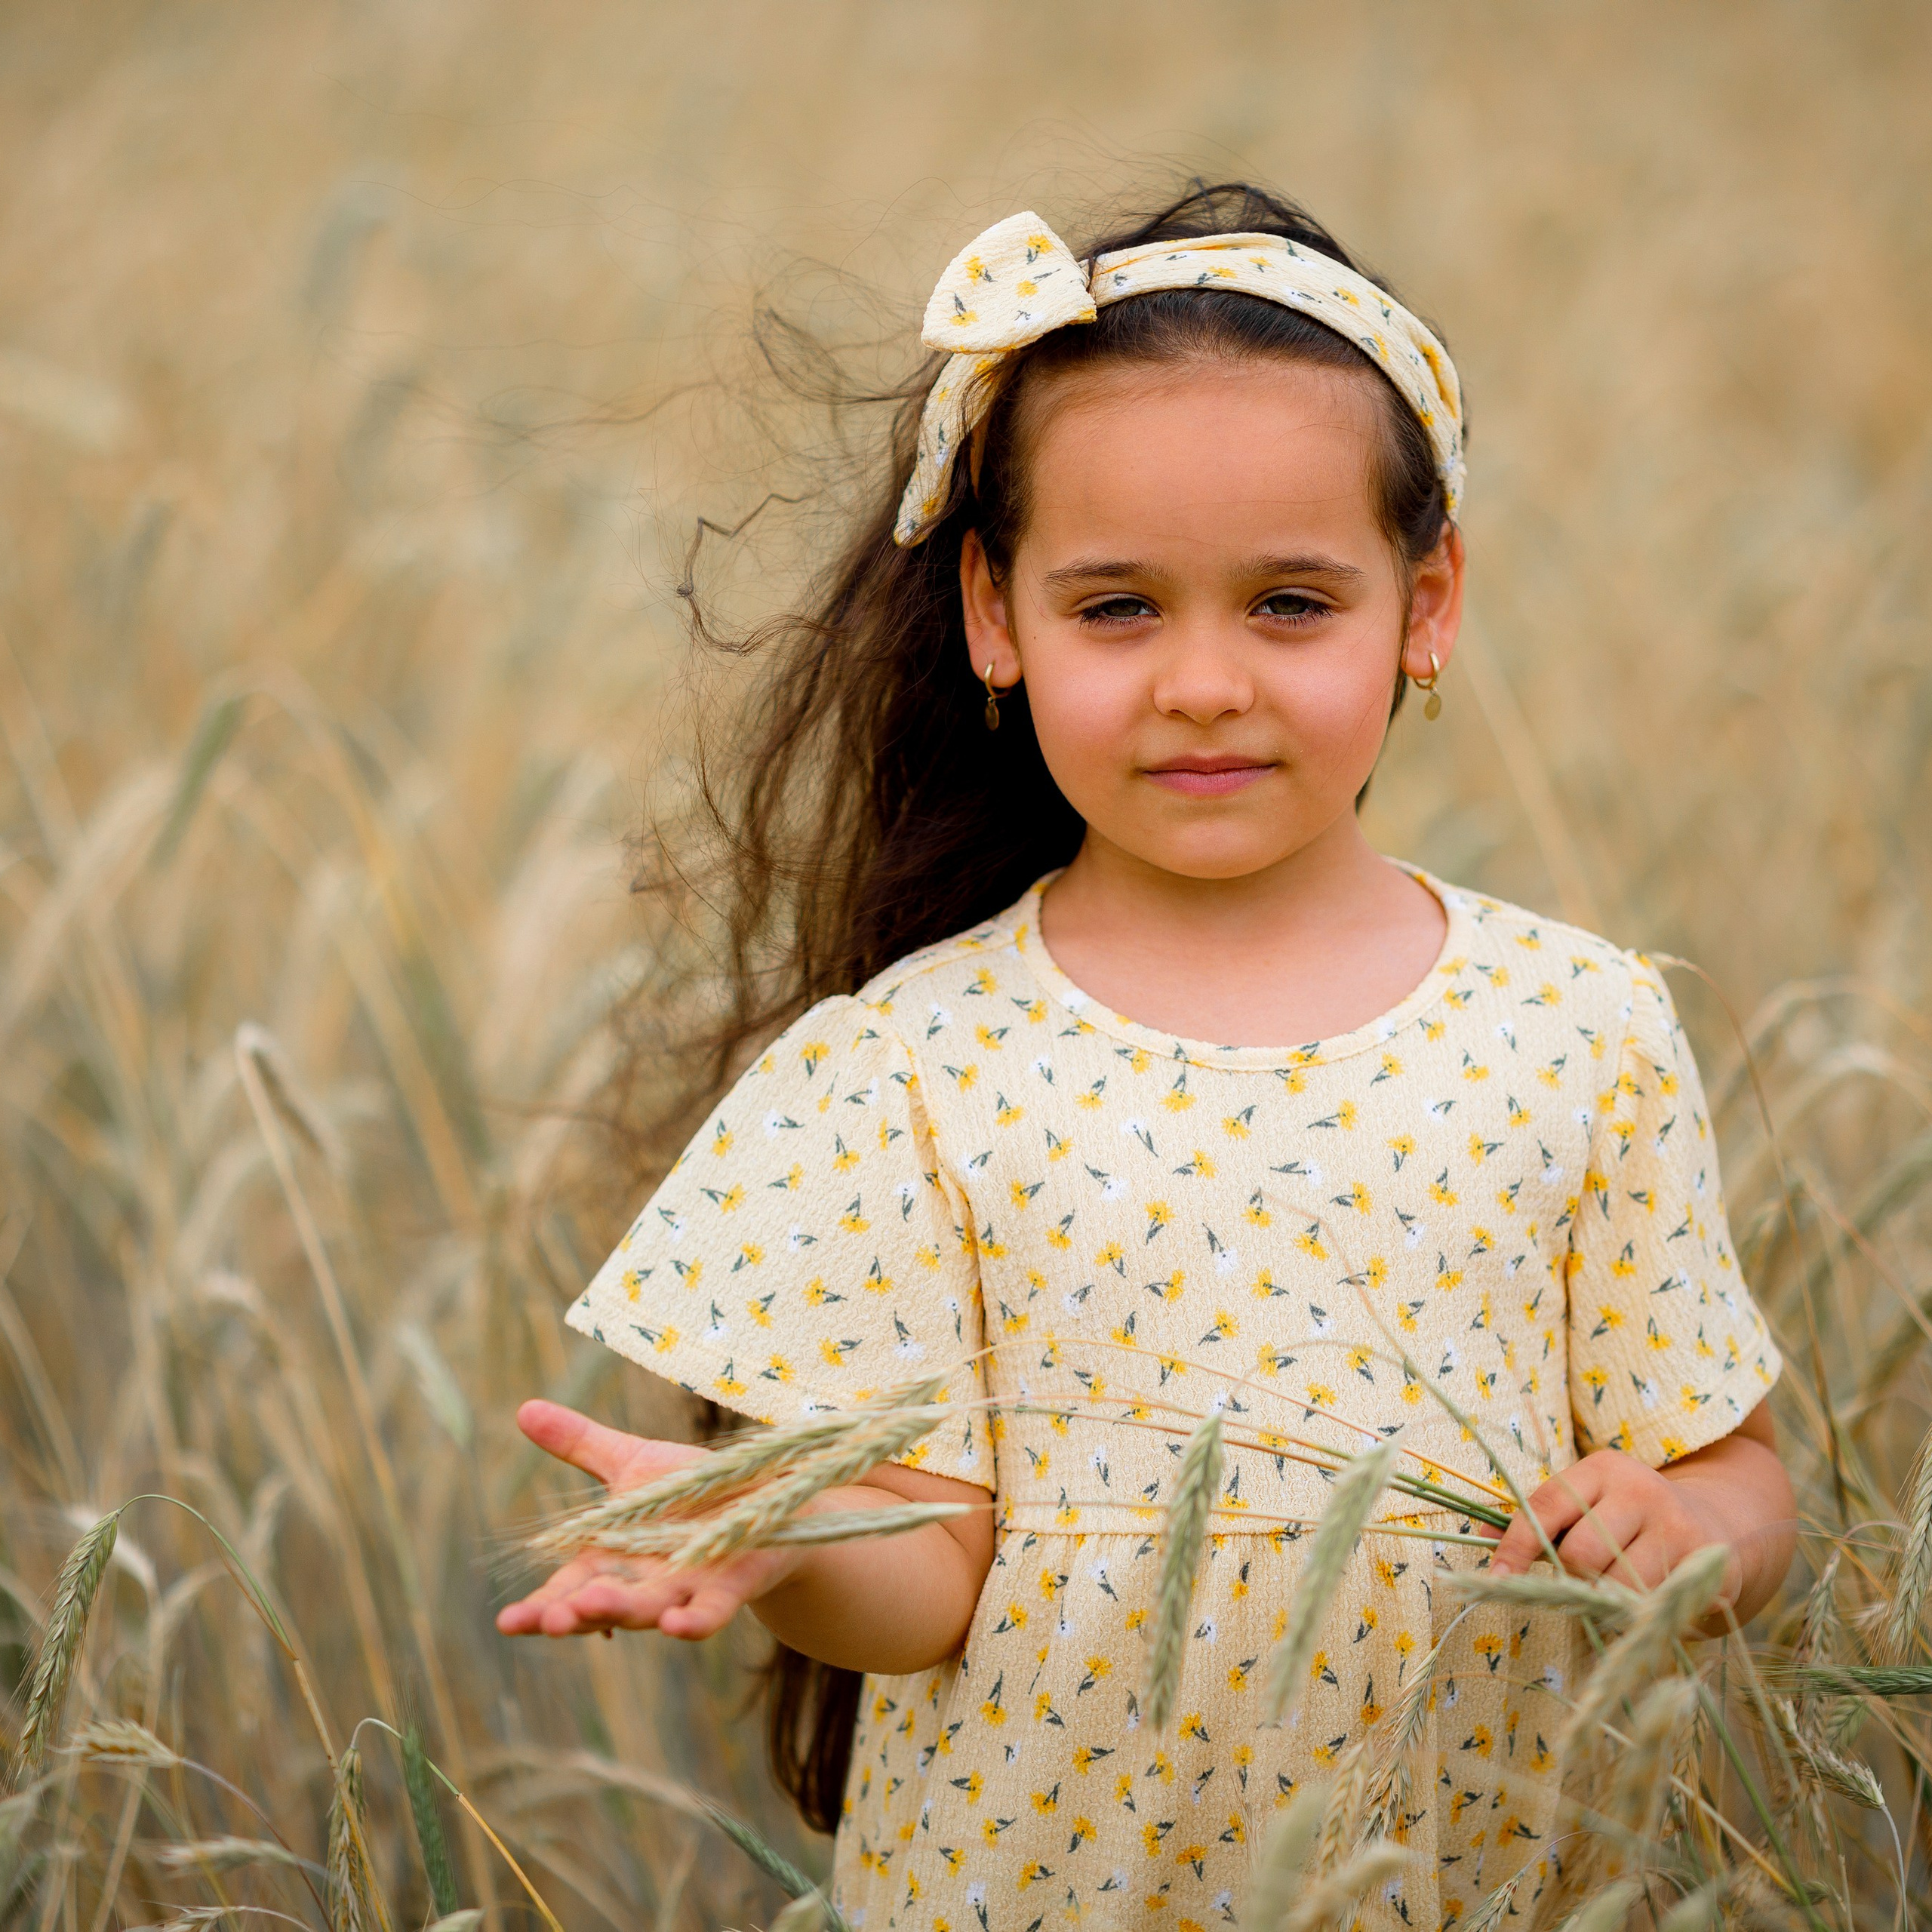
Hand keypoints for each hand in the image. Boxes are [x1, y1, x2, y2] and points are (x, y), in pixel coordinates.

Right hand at [494, 1399, 794, 1641]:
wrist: (769, 1498)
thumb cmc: (692, 1488)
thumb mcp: (632, 1461)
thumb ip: (580, 1444)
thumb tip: (523, 1409)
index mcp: (612, 1559)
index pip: (567, 1590)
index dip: (538, 1609)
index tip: (506, 1622)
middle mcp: (643, 1583)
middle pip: (601, 1606)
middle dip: (573, 1615)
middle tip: (545, 1621)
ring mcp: (686, 1589)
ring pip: (649, 1610)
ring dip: (621, 1613)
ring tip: (589, 1611)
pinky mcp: (730, 1587)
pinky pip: (710, 1611)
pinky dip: (693, 1622)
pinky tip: (677, 1628)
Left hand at [1479, 1448, 1741, 1604]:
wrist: (1721, 1526)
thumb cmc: (1634, 1521)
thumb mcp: (1590, 1505)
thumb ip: (1541, 1522)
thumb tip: (1479, 1538)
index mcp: (1603, 1468)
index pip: (1546, 1506)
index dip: (1517, 1545)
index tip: (1496, 1577)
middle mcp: (1641, 1490)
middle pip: (1580, 1553)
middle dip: (1573, 1579)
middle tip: (1586, 1583)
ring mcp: (1677, 1527)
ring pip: (1616, 1587)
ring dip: (1607, 1603)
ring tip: (1618, 1593)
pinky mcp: (1706, 1565)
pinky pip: (1653, 1606)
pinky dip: (1640, 1615)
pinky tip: (1649, 1601)